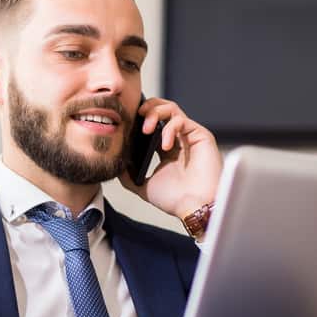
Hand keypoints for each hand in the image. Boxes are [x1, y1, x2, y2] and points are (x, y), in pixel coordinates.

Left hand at [120, 97, 222, 218]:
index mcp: (165, 149)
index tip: (125, 124)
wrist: (193, 207)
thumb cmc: (175, 199)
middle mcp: (178, 139)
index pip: (151, 124)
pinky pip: (181, 120)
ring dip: (155, 113)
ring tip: (145, 129)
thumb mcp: (143, 185)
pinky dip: (169, 128)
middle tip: (135, 118)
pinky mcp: (200, 135)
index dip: (138, 120)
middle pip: (161, 110)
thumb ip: (128, 175)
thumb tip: (116, 164)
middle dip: (146, 109)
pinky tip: (165, 146)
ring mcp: (189, 136)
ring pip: (171, 109)